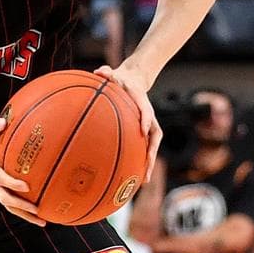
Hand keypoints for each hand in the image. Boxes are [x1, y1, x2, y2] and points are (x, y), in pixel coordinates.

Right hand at [0, 117, 44, 226]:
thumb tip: (4, 122)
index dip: (13, 184)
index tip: (27, 187)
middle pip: (6, 199)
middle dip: (22, 207)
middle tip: (39, 211)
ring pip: (8, 204)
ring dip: (24, 214)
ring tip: (42, 221)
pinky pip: (8, 200)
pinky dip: (21, 208)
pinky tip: (35, 211)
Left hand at [94, 64, 161, 183]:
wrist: (133, 81)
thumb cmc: (122, 79)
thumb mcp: (115, 73)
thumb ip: (107, 72)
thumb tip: (99, 71)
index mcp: (143, 103)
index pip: (146, 111)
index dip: (145, 120)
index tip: (143, 130)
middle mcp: (148, 118)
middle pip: (154, 137)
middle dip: (151, 152)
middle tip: (148, 167)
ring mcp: (147, 127)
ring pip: (151, 147)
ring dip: (149, 164)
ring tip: (145, 181)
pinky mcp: (142, 133)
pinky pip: (142, 149)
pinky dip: (139, 162)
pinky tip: (131, 177)